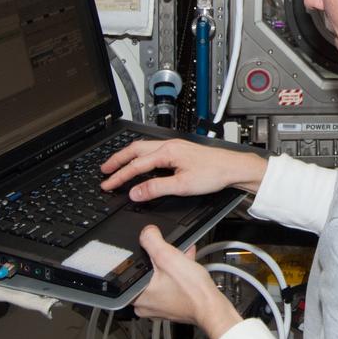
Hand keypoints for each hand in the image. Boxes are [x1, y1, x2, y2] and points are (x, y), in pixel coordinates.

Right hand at [100, 139, 267, 200]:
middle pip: (135, 150)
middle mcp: (169, 146)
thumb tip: (136, 192)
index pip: (136, 165)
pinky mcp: (180, 151)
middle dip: (117, 160)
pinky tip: (140, 164)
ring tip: (116, 165)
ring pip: (144, 149)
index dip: (119, 176)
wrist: (233, 167)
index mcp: (167, 152)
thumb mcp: (182, 185)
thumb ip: (157, 189)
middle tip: (104, 170)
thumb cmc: (214, 173)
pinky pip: (153, 151)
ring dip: (128, 157)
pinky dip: (140, 157)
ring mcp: (174, 147)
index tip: (107, 184)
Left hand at [133, 225, 240, 338]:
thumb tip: (146, 233)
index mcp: (136, 296)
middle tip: (173, 255)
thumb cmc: (192, 291)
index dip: (145, 255)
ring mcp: (158, 308)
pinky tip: (187, 266)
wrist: (212, 307)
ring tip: (183, 257)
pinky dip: (176, 276)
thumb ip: (153, 241)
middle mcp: (144, 306)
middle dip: (162, 259)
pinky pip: (168, 287)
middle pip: (147, 274)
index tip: (157, 252)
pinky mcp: (170, 308)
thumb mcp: (169, 257)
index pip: (132, 269)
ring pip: (160, 279)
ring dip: (171, 266)